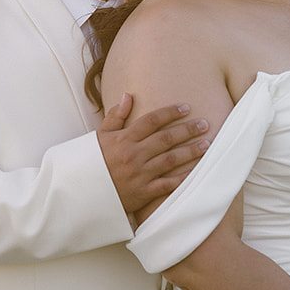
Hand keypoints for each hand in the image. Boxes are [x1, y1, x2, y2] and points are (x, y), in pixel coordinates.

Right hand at [97, 94, 209, 217]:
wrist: (82, 193)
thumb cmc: (92, 162)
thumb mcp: (100, 136)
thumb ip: (116, 116)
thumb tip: (128, 95)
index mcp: (123, 139)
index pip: (151, 120)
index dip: (170, 113)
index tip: (186, 108)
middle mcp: (133, 155)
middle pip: (166, 138)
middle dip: (188, 130)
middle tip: (205, 124)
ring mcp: (139, 174)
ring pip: (170, 160)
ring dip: (191, 151)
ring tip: (207, 144)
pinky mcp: (143, 193)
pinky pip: (167, 184)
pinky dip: (183, 178)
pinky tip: (197, 171)